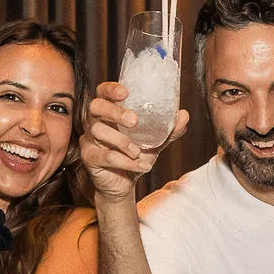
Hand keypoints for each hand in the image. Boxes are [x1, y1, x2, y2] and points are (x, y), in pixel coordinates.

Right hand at [77, 84, 189, 202]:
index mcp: (109, 111)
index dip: (111, 89)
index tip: (125, 93)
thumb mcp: (155, 141)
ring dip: (122, 141)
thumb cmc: (135, 156)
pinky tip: (139, 165)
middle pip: (96, 107)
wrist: (125, 184)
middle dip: (115, 112)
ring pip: (99, 131)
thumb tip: (184, 115)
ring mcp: (89, 140)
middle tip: (134, 121)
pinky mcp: (89, 158)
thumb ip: (168, 129)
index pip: (102, 92)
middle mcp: (95, 122)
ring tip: (138, 152)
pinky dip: (125, 161)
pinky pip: (105, 156)